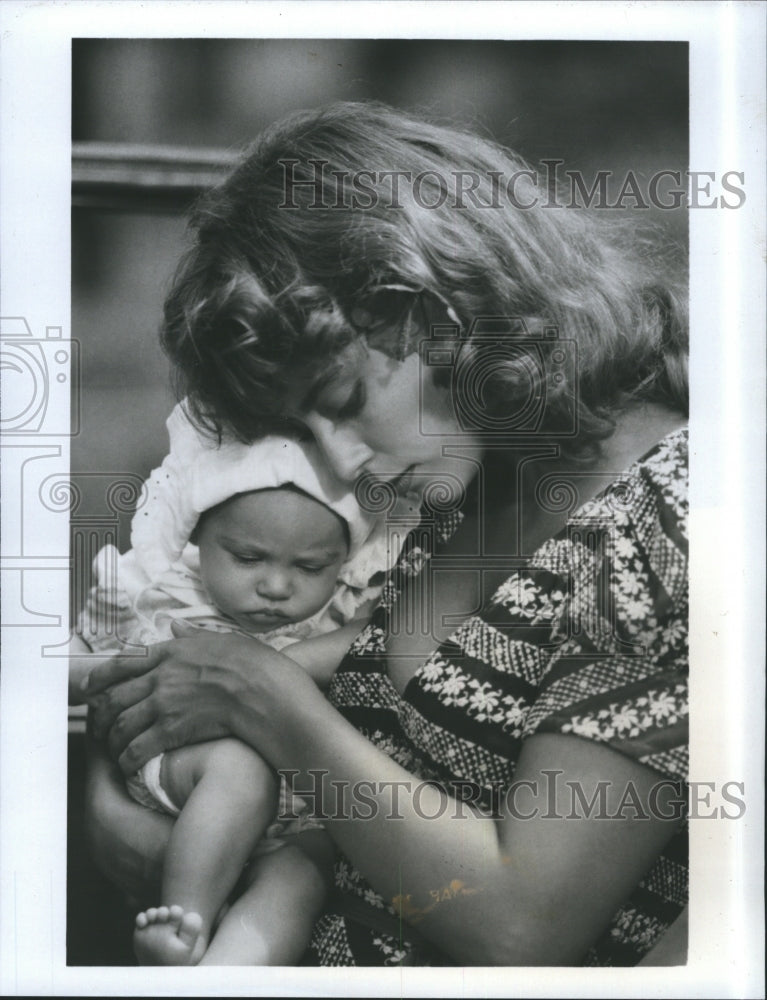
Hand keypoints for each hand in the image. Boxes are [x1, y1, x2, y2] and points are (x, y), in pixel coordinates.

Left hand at [82, 621, 314, 774]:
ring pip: (120, 725)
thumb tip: (175, 627)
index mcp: (170, 652)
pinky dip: (126, 760)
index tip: (88, 688)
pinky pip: (136, 748)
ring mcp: (164, 703)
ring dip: (111, 741)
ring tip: (113, 750)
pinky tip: (127, 766)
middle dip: (99, 716)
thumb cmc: (252, 664)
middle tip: (97, 728)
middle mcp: (160, 676)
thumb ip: (192, 636)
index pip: (122, 662)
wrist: (264, 692)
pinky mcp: (171, 730)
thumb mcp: (221, 639)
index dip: (99, 677)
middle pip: (114, 697)